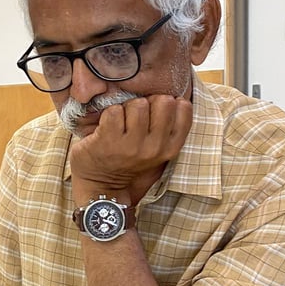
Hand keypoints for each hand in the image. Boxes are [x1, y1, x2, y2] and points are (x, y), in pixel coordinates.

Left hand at [69, 95, 191, 200]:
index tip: (153, 113)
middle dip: (148, 103)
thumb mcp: (158, 153)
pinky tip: (105, 127)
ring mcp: (131, 145)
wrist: (102, 188)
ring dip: (126, 108)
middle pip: (162, 101)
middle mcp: (155, 147)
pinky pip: (114, 110)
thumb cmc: (129, 165)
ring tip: (119, 124)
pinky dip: (107, 115)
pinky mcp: (108, 140)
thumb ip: (168, 130)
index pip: (183, 108)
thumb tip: (172, 98)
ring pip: (138, 104)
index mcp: (171, 148)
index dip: (166, 103)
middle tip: (134, 117)